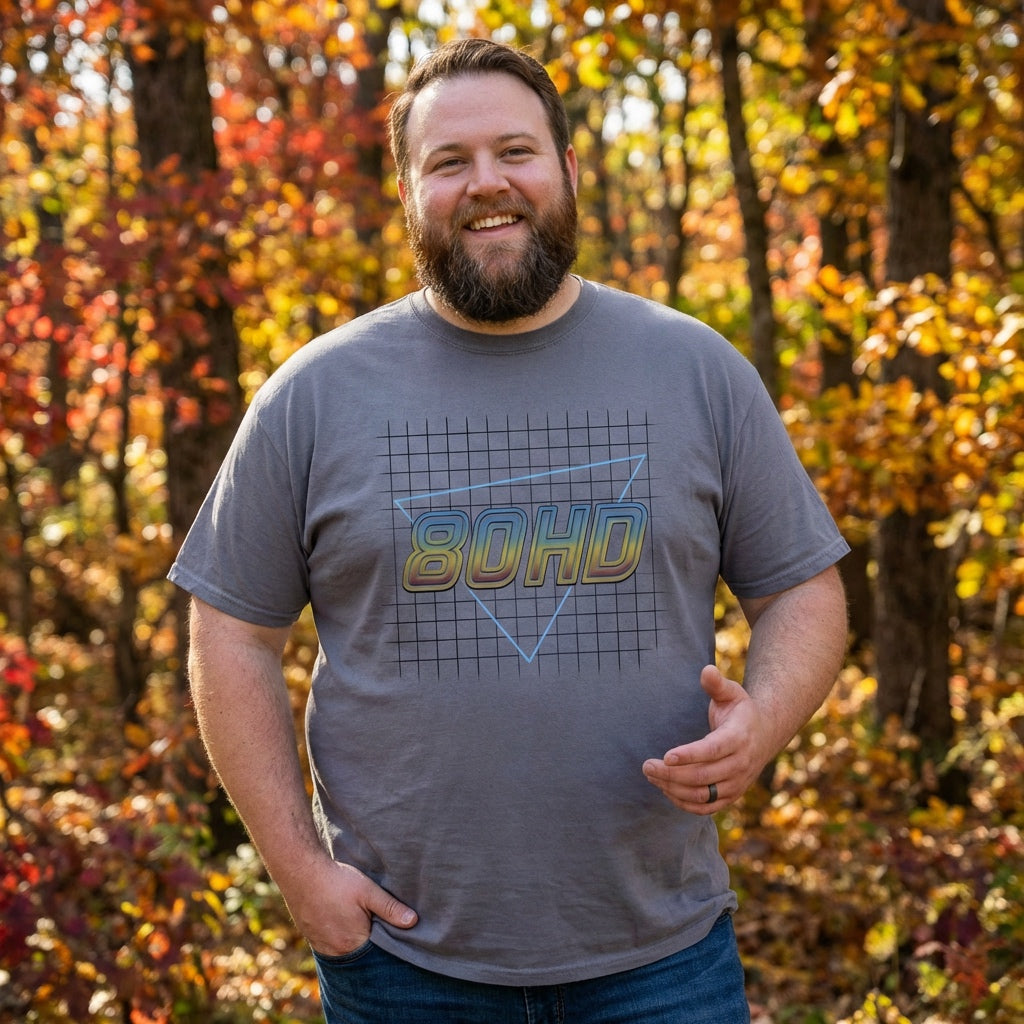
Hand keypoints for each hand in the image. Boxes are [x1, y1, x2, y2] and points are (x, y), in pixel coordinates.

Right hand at [279, 854, 417, 955]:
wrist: (300, 871)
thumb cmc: (336, 880)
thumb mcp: (368, 891)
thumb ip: (390, 908)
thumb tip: (413, 922)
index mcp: (352, 943)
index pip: (375, 953)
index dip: (384, 943)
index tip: (390, 932)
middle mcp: (335, 951)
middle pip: (359, 953)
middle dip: (369, 942)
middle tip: (374, 923)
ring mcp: (320, 944)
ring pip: (343, 948)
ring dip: (352, 939)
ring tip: (357, 921)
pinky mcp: (310, 935)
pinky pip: (329, 943)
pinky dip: (338, 935)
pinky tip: (341, 920)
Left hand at [642, 664, 768, 813]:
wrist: (764, 735)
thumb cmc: (740, 711)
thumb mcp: (732, 692)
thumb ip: (717, 684)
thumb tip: (706, 670)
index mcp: (739, 737)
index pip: (714, 750)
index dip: (690, 755)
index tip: (666, 756)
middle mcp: (740, 764)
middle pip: (703, 775)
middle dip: (671, 774)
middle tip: (646, 765)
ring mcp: (737, 783)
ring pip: (702, 794)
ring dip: (673, 788)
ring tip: (651, 775)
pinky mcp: (731, 795)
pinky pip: (706, 807)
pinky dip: (684, 803)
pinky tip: (665, 789)